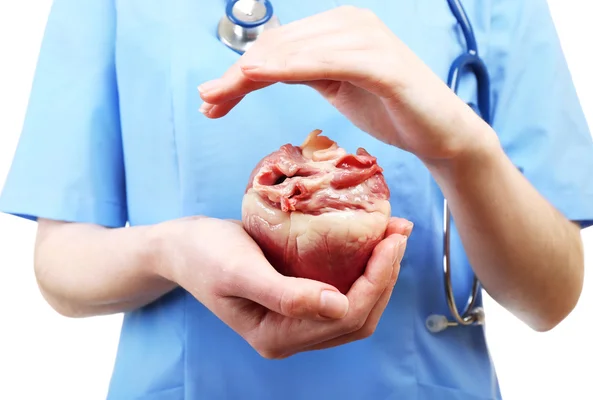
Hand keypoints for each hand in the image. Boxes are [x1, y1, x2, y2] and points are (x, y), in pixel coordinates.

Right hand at [153, 215, 411, 358]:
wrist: (183, 246)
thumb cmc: (205, 254)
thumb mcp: (239, 271)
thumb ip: (284, 295)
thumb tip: (338, 307)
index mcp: (276, 337)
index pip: (345, 316)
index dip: (377, 280)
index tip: (392, 239)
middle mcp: (291, 336)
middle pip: (359, 316)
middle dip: (386, 274)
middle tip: (400, 231)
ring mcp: (295, 321)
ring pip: (355, 306)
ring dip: (379, 272)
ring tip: (393, 233)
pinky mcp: (298, 300)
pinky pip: (342, 291)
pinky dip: (362, 269)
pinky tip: (370, 241)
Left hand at [197, 6, 496, 162]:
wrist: (441, 134)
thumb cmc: (391, 111)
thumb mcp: (337, 87)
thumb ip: (306, 70)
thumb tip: (263, 68)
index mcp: (339, 28)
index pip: (279, 46)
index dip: (241, 72)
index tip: (213, 98)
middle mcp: (350, 23)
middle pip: (279, 47)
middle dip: (236, 77)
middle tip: (206, 102)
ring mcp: (366, 39)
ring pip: (294, 53)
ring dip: (250, 74)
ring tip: (217, 96)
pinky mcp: (380, 62)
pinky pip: (324, 62)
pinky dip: (286, 67)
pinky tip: (255, 75)